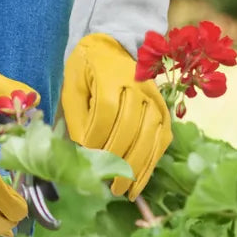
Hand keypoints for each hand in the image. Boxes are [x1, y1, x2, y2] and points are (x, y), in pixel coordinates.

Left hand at [62, 32, 171, 198]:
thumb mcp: (72, 85)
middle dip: (118, 160)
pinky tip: (142, 179)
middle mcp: (137, 86)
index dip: (98, 137)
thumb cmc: (87, 68)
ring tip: (126, 191)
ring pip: (150, 135)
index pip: (106, 111)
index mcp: (109, 76)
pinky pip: (163, 138)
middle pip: (130, 126)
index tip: (87, 160)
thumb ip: (76, 115)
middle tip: (108, 187)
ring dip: (138, 167)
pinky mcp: (164, 109)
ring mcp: (154, 98)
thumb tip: (81, 150)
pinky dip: (153, 161)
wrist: (113, 44)